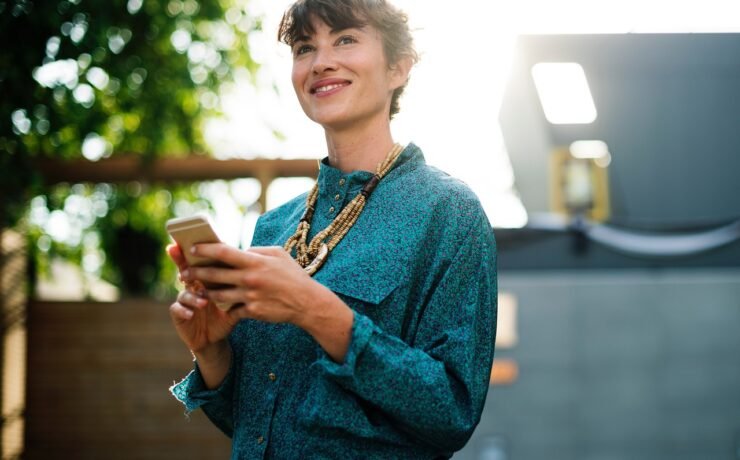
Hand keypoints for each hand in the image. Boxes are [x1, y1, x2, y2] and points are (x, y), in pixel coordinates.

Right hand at [166, 244, 237, 353]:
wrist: (216, 338)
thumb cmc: (226, 314)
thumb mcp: (235, 299)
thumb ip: (240, 284)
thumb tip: (255, 266)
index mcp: (206, 279)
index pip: (201, 262)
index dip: (194, 252)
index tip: (192, 242)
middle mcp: (192, 286)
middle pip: (185, 271)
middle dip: (182, 264)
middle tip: (187, 263)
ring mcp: (184, 300)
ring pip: (184, 292)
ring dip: (192, 296)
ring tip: (203, 301)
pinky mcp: (179, 314)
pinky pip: (177, 310)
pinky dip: (183, 310)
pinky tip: (190, 314)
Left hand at [181, 244, 315, 324]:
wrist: (306, 302)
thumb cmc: (293, 275)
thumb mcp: (278, 254)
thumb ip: (257, 251)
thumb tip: (241, 250)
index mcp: (255, 261)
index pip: (223, 252)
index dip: (205, 249)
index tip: (192, 249)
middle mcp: (249, 278)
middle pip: (214, 275)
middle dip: (195, 273)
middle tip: (184, 272)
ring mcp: (250, 296)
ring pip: (218, 295)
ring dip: (206, 292)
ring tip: (198, 289)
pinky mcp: (252, 312)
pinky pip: (232, 309)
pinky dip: (226, 307)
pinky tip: (219, 305)